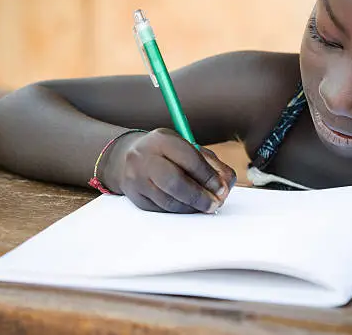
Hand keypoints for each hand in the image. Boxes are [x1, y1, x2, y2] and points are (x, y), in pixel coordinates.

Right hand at [104, 128, 235, 213]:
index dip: (208, 177)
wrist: (126, 158)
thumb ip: (210, 164)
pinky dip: (179, 210)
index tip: (222, 188)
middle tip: (215, 203)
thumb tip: (225, 184)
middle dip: (199, 196)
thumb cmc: (166, 153)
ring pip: (168, 201)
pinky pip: (161, 209)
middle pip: (174, 182)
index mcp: (162, 140)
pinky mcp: (135, 198)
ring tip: (205, 205)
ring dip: (191, 207)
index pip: (189, 159)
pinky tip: (189, 206)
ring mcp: (136, 179)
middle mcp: (144, 158)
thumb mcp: (187, 148)